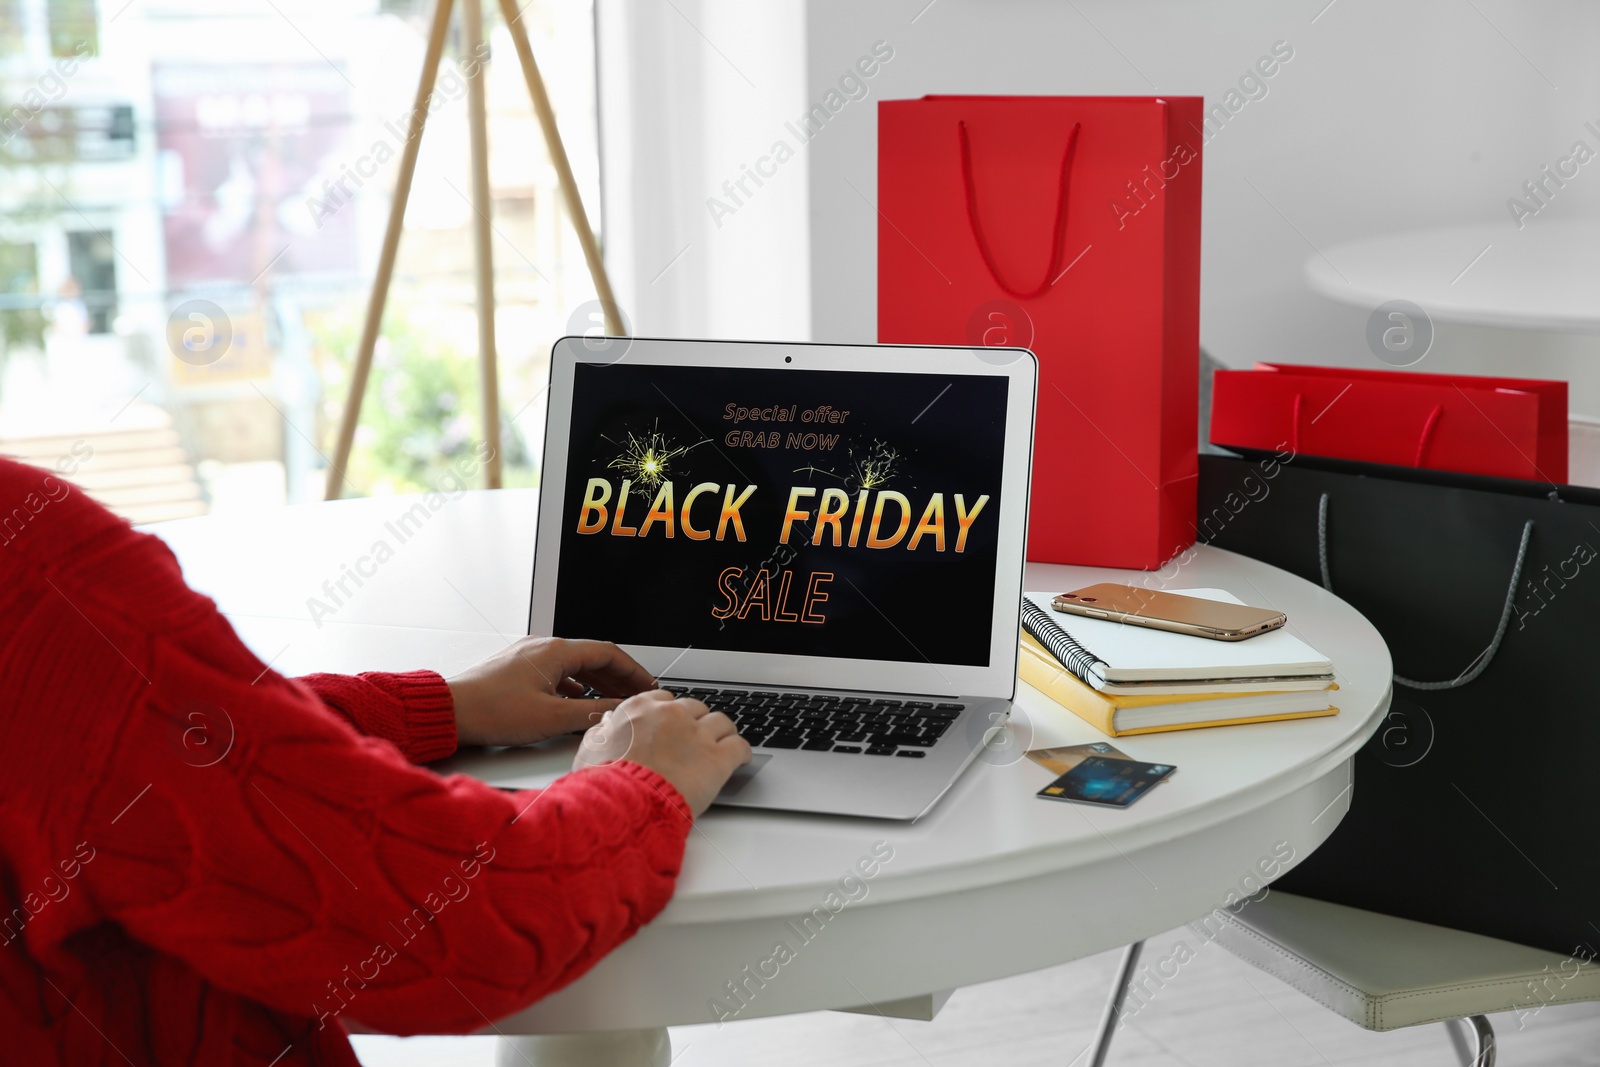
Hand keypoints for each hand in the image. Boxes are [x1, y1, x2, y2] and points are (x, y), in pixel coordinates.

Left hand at [446, 637, 656, 747]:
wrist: (449, 712)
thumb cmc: (491, 711)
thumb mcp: (551, 718)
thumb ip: (591, 713)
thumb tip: (618, 711)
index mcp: (555, 652)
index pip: (609, 653)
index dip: (634, 670)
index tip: (647, 685)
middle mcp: (543, 648)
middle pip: (593, 656)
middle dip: (619, 675)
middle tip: (637, 693)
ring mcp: (528, 657)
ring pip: (574, 664)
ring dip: (597, 680)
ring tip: (613, 698)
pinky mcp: (517, 669)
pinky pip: (556, 671)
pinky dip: (575, 684)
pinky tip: (575, 700)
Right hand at [574, 690, 751, 816]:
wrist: (621, 806)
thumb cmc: (604, 783)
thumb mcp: (590, 751)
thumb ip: (602, 734)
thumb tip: (607, 728)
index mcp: (640, 709)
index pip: (665, 700)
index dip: (671, 716)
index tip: (673, 726)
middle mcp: (671, 716)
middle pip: (696, 708)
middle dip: (697, 723)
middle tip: (697, 740)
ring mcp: (697, 735)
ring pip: (722, 722)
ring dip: (722, 734)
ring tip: (722, 746)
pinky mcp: (717, 759)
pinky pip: (740, 746)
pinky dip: (742, 753)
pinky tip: (741, 760)